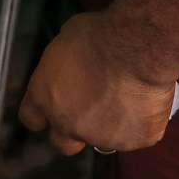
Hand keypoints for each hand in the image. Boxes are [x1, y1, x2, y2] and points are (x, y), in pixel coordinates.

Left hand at [17, 11, 176, 155]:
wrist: (136, 49)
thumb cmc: (97, 36)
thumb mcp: (65, 42)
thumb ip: (63, 68)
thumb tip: (71, 69)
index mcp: (44, 98)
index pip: (31, 118)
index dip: (41, 114)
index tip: (53, 105)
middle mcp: (69, 125)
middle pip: (62, 143)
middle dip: (72, 132)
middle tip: (89, 112)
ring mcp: (103, 138)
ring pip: (104, 140)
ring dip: (110, 126)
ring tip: (127, 100)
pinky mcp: (135, 140)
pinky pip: (138, 135)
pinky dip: (142, 123)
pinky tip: (148, 103)